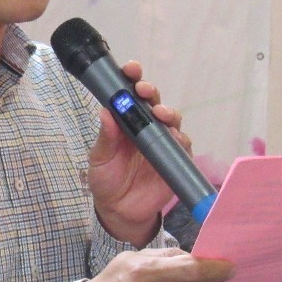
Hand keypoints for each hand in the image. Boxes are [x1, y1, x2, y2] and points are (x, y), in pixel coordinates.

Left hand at [87, 60, 190, 244]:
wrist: (119, 211)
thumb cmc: (106, 180)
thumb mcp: (99, 159)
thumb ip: (105, 137)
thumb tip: (105, 111)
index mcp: (124, 121)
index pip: (129, 94)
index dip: (132, 78)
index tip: (131, 69)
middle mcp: (145, 127)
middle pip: (153, 102)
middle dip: (150, 92)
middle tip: (144, 91)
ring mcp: (161, 142)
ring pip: (170, 120)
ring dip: (167, 113)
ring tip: (159, 114)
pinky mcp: (174, 159)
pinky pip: (182, 145)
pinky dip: (180, 138)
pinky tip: (173, 136)